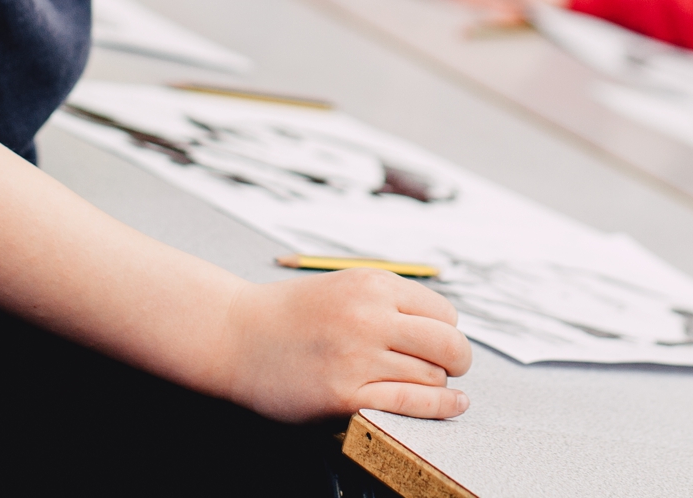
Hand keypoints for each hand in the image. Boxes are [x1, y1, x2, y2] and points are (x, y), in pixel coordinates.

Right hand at [219, 267, 471, 421]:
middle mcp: (370, 317)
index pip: (443, 313)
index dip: (448, 332)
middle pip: (448, 344)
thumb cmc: (289, 314)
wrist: (235, 336)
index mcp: (373, 285)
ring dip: (439, 385)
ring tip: (434, 387)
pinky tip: (453, 406)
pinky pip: (410, 403)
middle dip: (458, 360)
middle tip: (454, 367)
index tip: (441, 344)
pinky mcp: (345, 396)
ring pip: (432, 376)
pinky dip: (439, 407)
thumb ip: (388, 302)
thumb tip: (441, 326)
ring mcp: (358, 357)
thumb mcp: (344, 287)